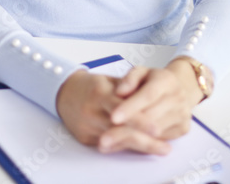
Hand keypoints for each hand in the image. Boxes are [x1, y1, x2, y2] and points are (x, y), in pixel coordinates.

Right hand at [55, 69, 170, 154]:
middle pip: (120, 130)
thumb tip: (152, 102)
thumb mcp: (111, 80)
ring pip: (116, 141)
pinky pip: (109, 146)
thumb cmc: (93, 85)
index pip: (121, 108)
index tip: (158, 128)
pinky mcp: (84, 138)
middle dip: (144, 140)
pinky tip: (143, 148)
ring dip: (139, 146)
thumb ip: (130, 89)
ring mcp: (86, 127)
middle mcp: (90, 111)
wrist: (65, 93)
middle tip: (164, 147)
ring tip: (160, 149)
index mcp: (99, 92)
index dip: (140, 120)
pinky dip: (127, 146)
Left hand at [97, 59, 203, 153]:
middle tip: (104, 138)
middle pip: (151, 117)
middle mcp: (178, 98)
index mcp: (166, 80)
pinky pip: (159, 141)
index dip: (130, 107)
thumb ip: (129, 79)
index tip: (112, 117)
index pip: (148, 95)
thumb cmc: (153, 81)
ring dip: (131, 140)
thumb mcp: (141, 72)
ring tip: (109, 145)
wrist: (180, 89)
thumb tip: (119, 92)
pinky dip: (140, 145)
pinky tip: (123, 145)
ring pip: (154, 133)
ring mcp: (182, 115)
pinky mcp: (183, 129)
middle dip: (126, 128)